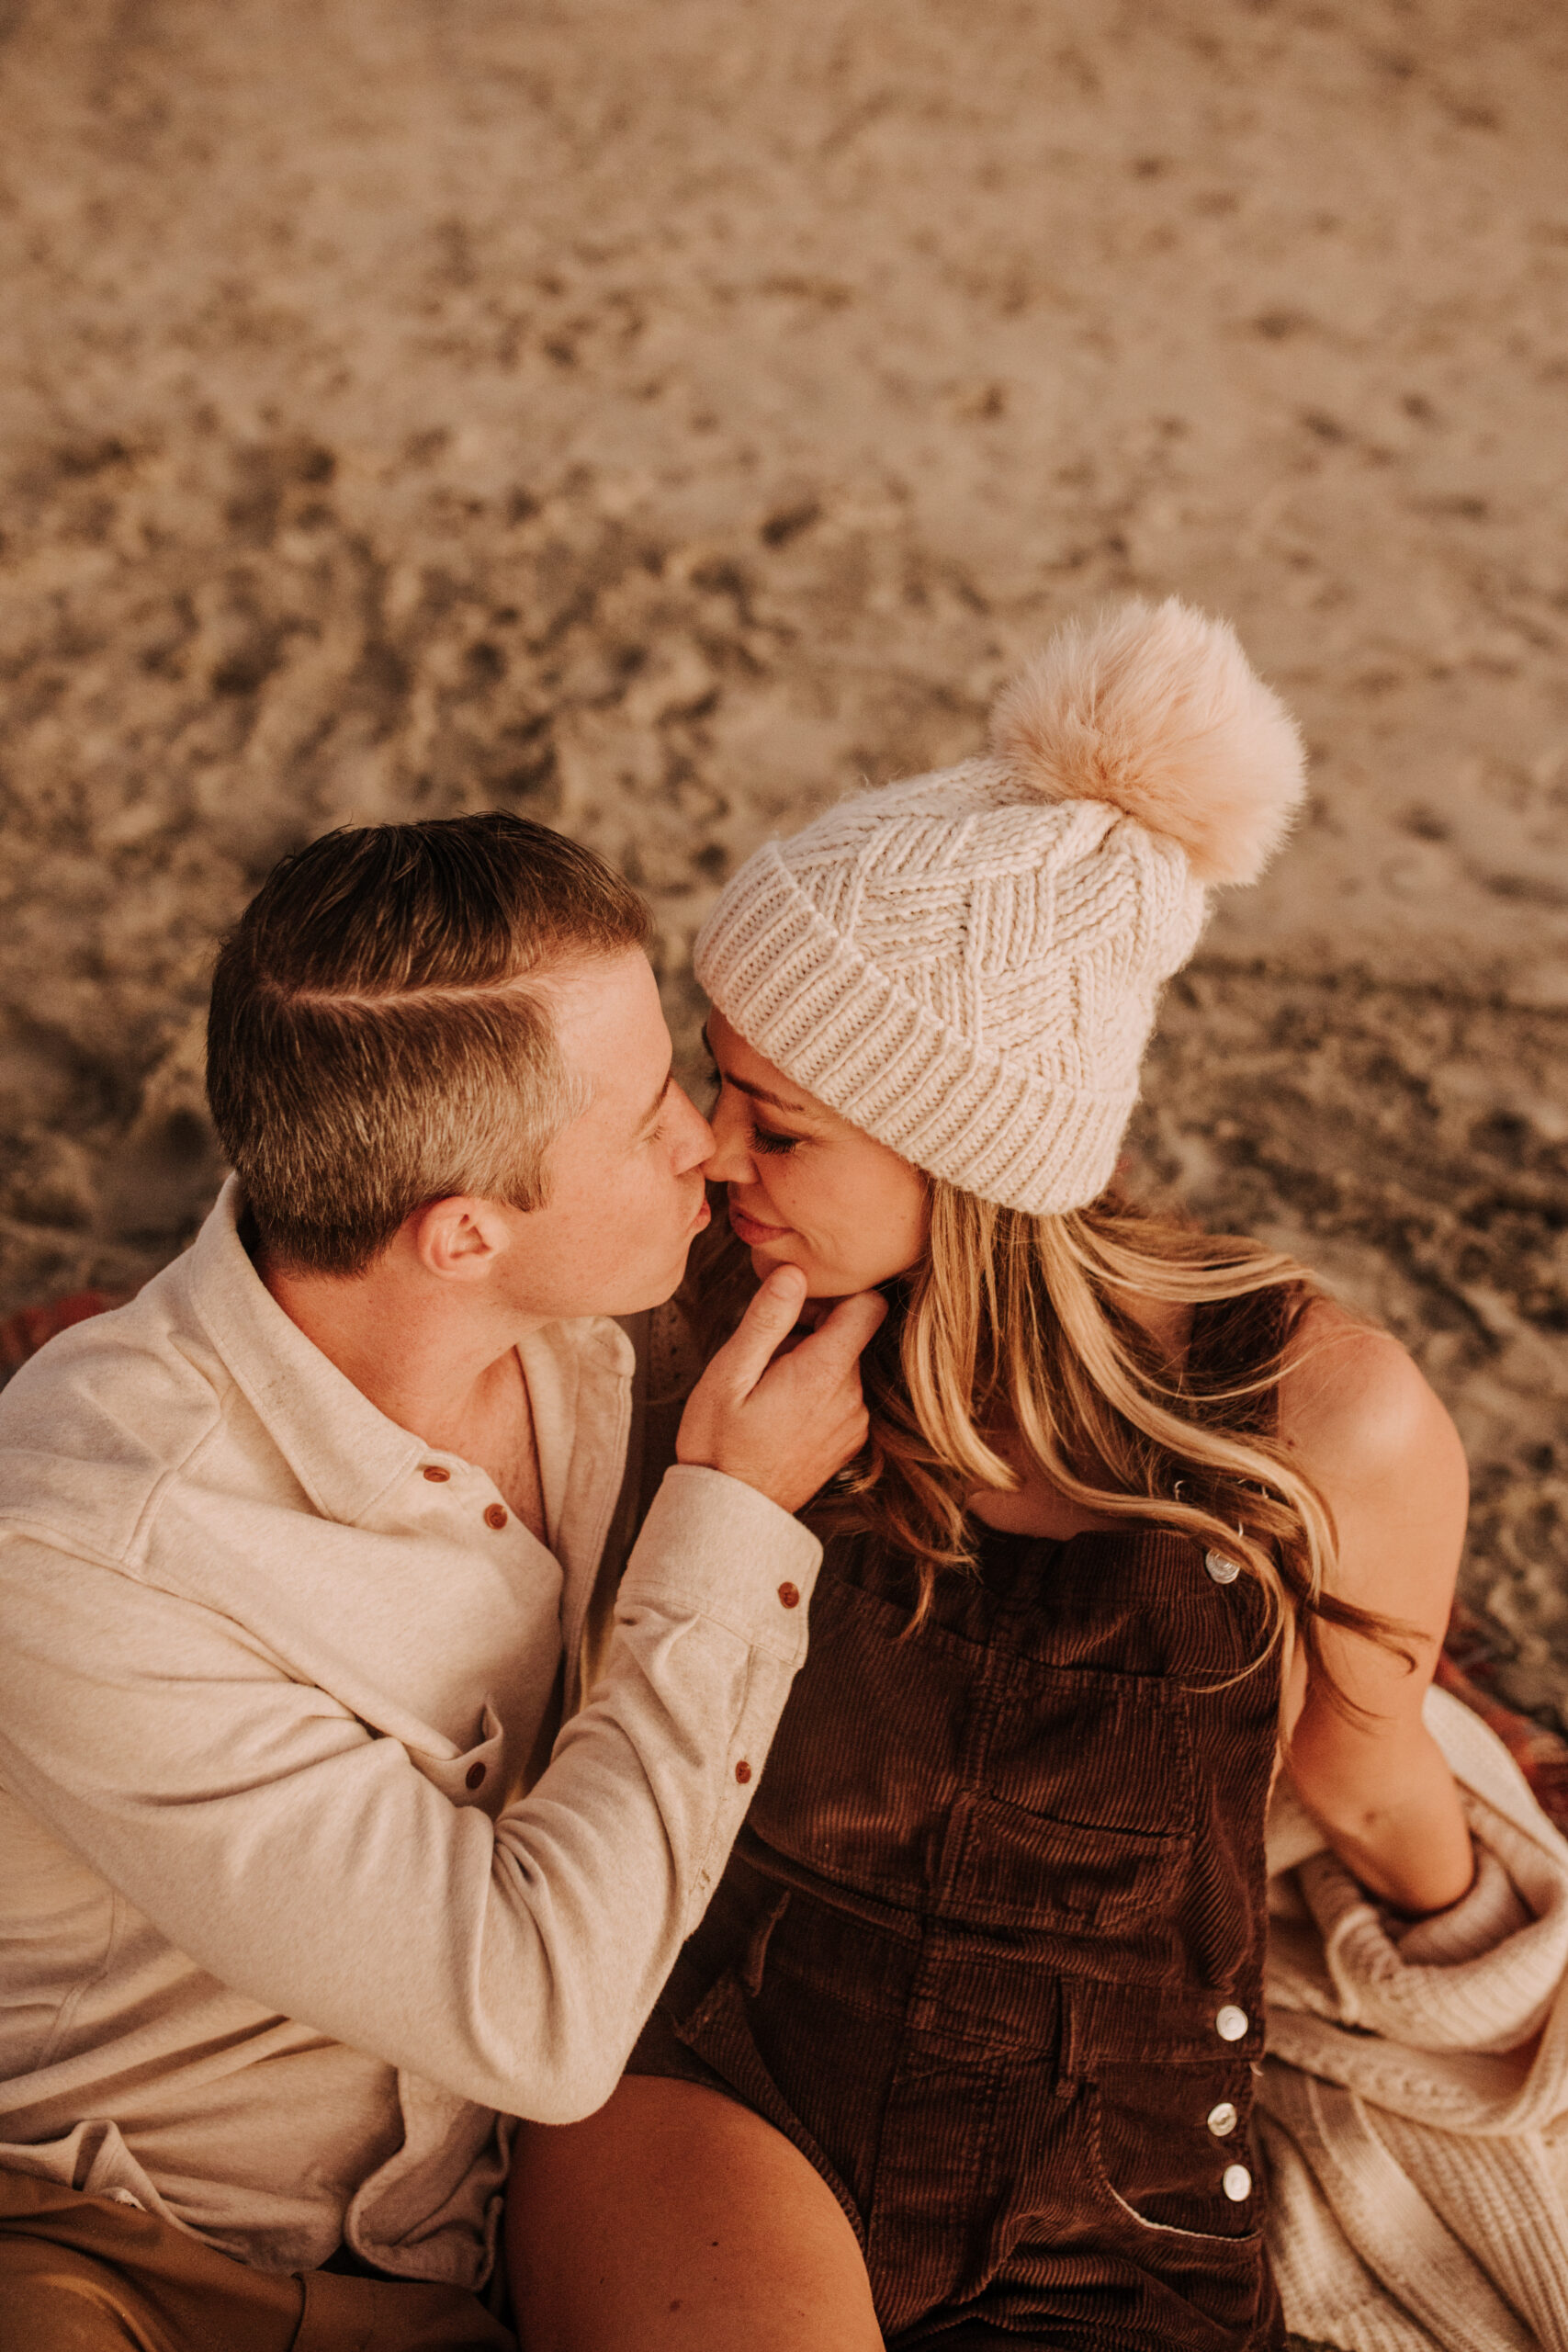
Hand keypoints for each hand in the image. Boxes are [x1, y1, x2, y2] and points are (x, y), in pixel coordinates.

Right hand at [675, 1267, 887, 1513]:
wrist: (729, 1511)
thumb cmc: (719, 1443)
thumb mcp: (729, 1373)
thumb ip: (766, 1320)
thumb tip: (794, 1274)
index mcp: (825, 1373)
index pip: (868, 1307)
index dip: (836, 1295)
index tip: (799, 1308)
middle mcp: (851, 1397)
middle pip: (852, 1335)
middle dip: (814, 1331)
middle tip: (768, 1351)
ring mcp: (854, 1421)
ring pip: (845, 1365)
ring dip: (814, 1363)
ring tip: (770, 1386)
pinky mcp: (850, 1440)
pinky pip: (843, 1395)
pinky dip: (818, 1391)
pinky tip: (782, 1409)